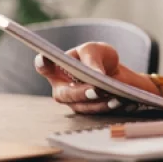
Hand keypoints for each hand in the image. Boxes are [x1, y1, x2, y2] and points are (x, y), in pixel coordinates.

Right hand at [34, 42, 157, 113]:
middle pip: (64, 93)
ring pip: (81, 106)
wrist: (115, 72)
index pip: (44, 66)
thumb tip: (96, 74)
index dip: (42, 64)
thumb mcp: (95, 50)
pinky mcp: (87, 111)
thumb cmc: (99, 57)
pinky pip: (95, 112)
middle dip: (80, 92)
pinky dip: (108, 107)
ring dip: (98, 102)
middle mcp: (61, 87)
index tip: (45, 59)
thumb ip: (92, 59)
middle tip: (96, 89)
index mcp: (58, 67)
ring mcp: (73, 102)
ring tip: (114, 96)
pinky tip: (120, 101)